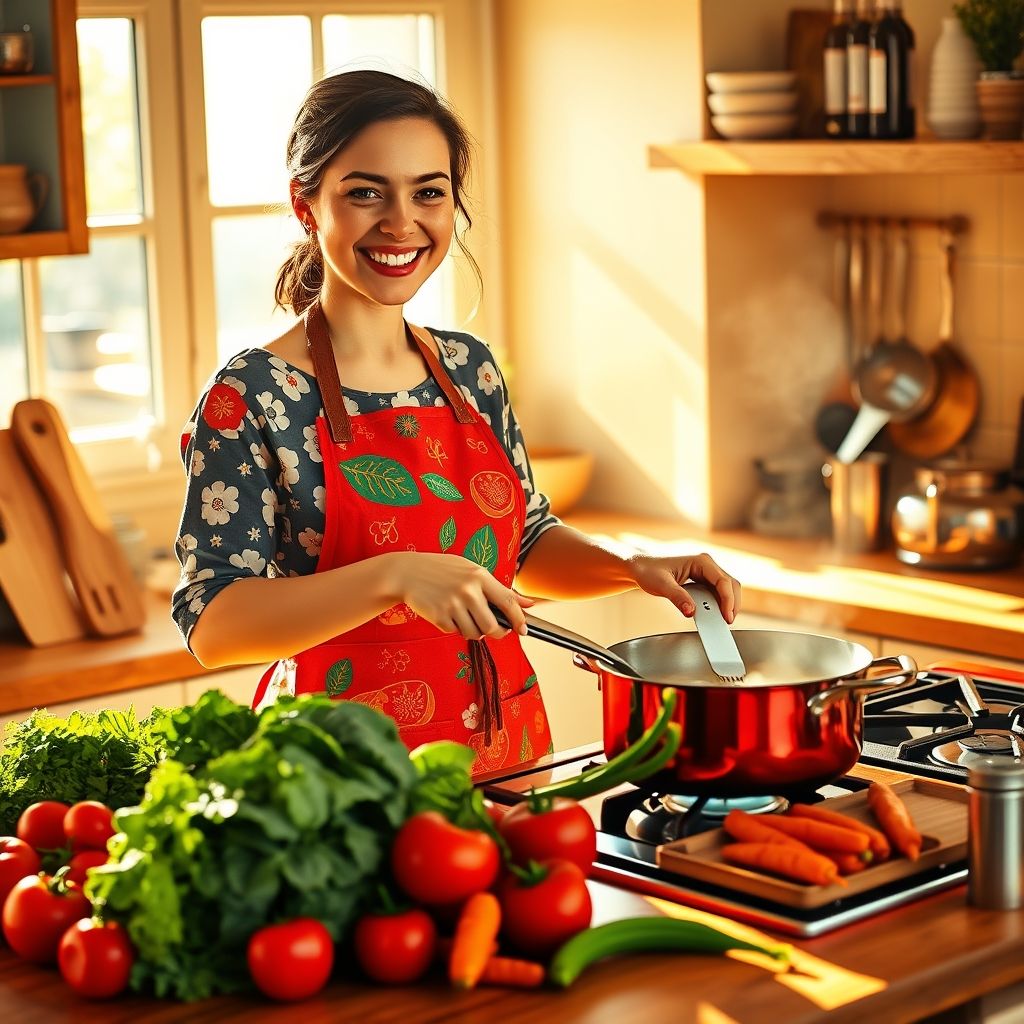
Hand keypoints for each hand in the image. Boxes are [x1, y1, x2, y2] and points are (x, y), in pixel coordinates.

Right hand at [385, 552, 532, 639]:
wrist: (407, 572)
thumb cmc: (443, 570)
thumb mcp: (471, 571)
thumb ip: (499, 588)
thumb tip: (528, 604)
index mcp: (479, 576)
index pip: (508, 601)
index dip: (519, 619)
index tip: (524, 630)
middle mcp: (468, 590)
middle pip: (492, 626)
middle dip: (496, 633)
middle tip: (493, 630)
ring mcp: (453, 604)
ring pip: (474, 634)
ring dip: (473, 631)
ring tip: (464, 617)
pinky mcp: (439, 617)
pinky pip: (455, 632)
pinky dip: (454, 628)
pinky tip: (447, 613)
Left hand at [627, 551, 740, 623]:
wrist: (639, 567)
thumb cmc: (648, 570)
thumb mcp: (661, 585)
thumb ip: (677, 597)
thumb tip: (691, 611)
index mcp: (700, 561)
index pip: (723, 581)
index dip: (728, 600)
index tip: (726, 616)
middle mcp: (706, 565)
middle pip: (730, 584)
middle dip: (732, 603)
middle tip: (727, 622)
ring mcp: (705, 572)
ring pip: (726, 588)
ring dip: (727, 604)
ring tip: (721, 620)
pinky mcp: (702, 580)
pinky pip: (717, 592)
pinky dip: (718, 603)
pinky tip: (714, 614)